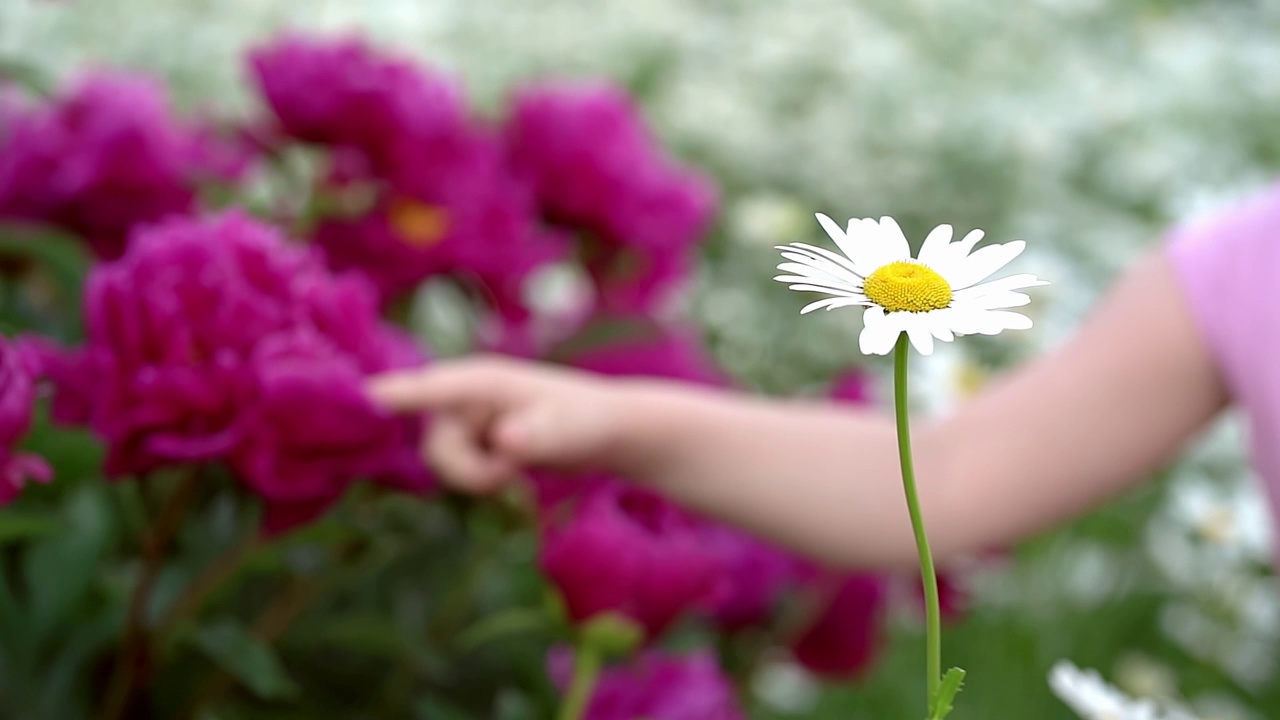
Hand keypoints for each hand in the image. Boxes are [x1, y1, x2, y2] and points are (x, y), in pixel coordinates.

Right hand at [366, 356, 632, 493]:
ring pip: (441, 460)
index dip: (388, 396)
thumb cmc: (589, 422)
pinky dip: (481, 476)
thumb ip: (537, 437)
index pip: (425, 389)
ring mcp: (467, 415)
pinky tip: (510, 469)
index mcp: (482, 380)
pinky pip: (455, 466)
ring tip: (516, 470)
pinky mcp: (471, 435)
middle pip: (433, 444)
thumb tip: (504, 440)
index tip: (354, 397)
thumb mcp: (568, 432)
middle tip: (510, 474)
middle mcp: (466, 394)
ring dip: (476, 476)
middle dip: (466, 470)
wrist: (605, 430)